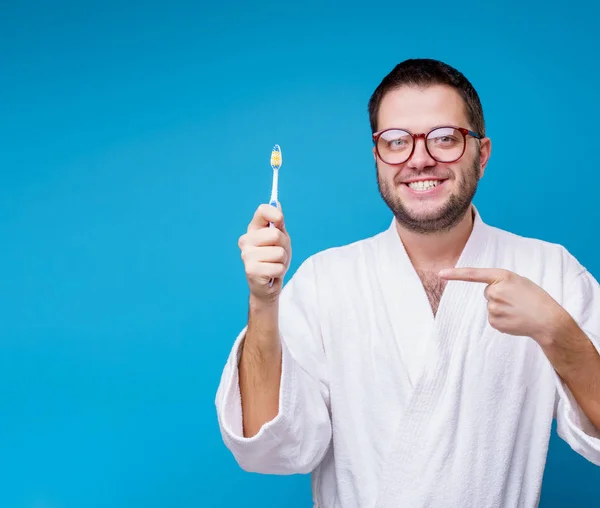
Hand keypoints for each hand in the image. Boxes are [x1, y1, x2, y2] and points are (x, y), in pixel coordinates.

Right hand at [238, 204, 291, 302]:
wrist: (267, 285)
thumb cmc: (274, 259)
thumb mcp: (280, 239)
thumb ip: (278, 222)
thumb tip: (277, 203)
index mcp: (253, 229)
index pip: (263, 211)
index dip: (276, 215)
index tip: (280, 223)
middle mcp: (246, 240)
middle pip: (276, 235)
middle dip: (284, 246)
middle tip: (279, 253)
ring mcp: (247, 255)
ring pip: (279, 253)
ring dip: (282, 261)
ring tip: (274, 264)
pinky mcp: (251, 271)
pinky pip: (277, 267)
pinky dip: (279, 272)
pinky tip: (271, 274)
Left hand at [438, 267, 565, 344]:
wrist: (548, 320)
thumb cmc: (536, 298)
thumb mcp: (520, 282)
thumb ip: (501, 283)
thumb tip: (488, 294)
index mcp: (503, 277)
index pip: (474, 274)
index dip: (456, 274)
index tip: (441, 274)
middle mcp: (495, 291)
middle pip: (487, 292)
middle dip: (499, 295)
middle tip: (517, 300)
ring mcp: (493, 307)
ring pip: (490, 306)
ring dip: (502, 308)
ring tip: (518, 310)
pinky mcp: (494, 322)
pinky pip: (493, 318)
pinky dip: (502, 319)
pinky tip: (515, 319)